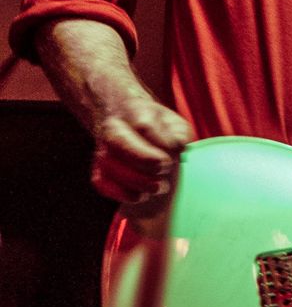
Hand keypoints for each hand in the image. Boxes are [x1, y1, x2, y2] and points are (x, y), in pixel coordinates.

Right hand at [90, 90, 193, 204]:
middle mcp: (113, 128)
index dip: (160, 143)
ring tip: (158, 186)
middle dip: (145, 160)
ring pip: (109, 164)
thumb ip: (179, 135)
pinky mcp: (98, 168)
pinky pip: (101, 182)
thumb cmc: (156, 124)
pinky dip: (120, 193)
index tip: (171, 156)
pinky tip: (140, 196)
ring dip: (136, 180)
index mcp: (133, 109)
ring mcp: (103, 148)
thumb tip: (177, 149)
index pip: (144, 126)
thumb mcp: (173, 122)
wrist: (124, 118)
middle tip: (165, 168)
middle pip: (120, 143)